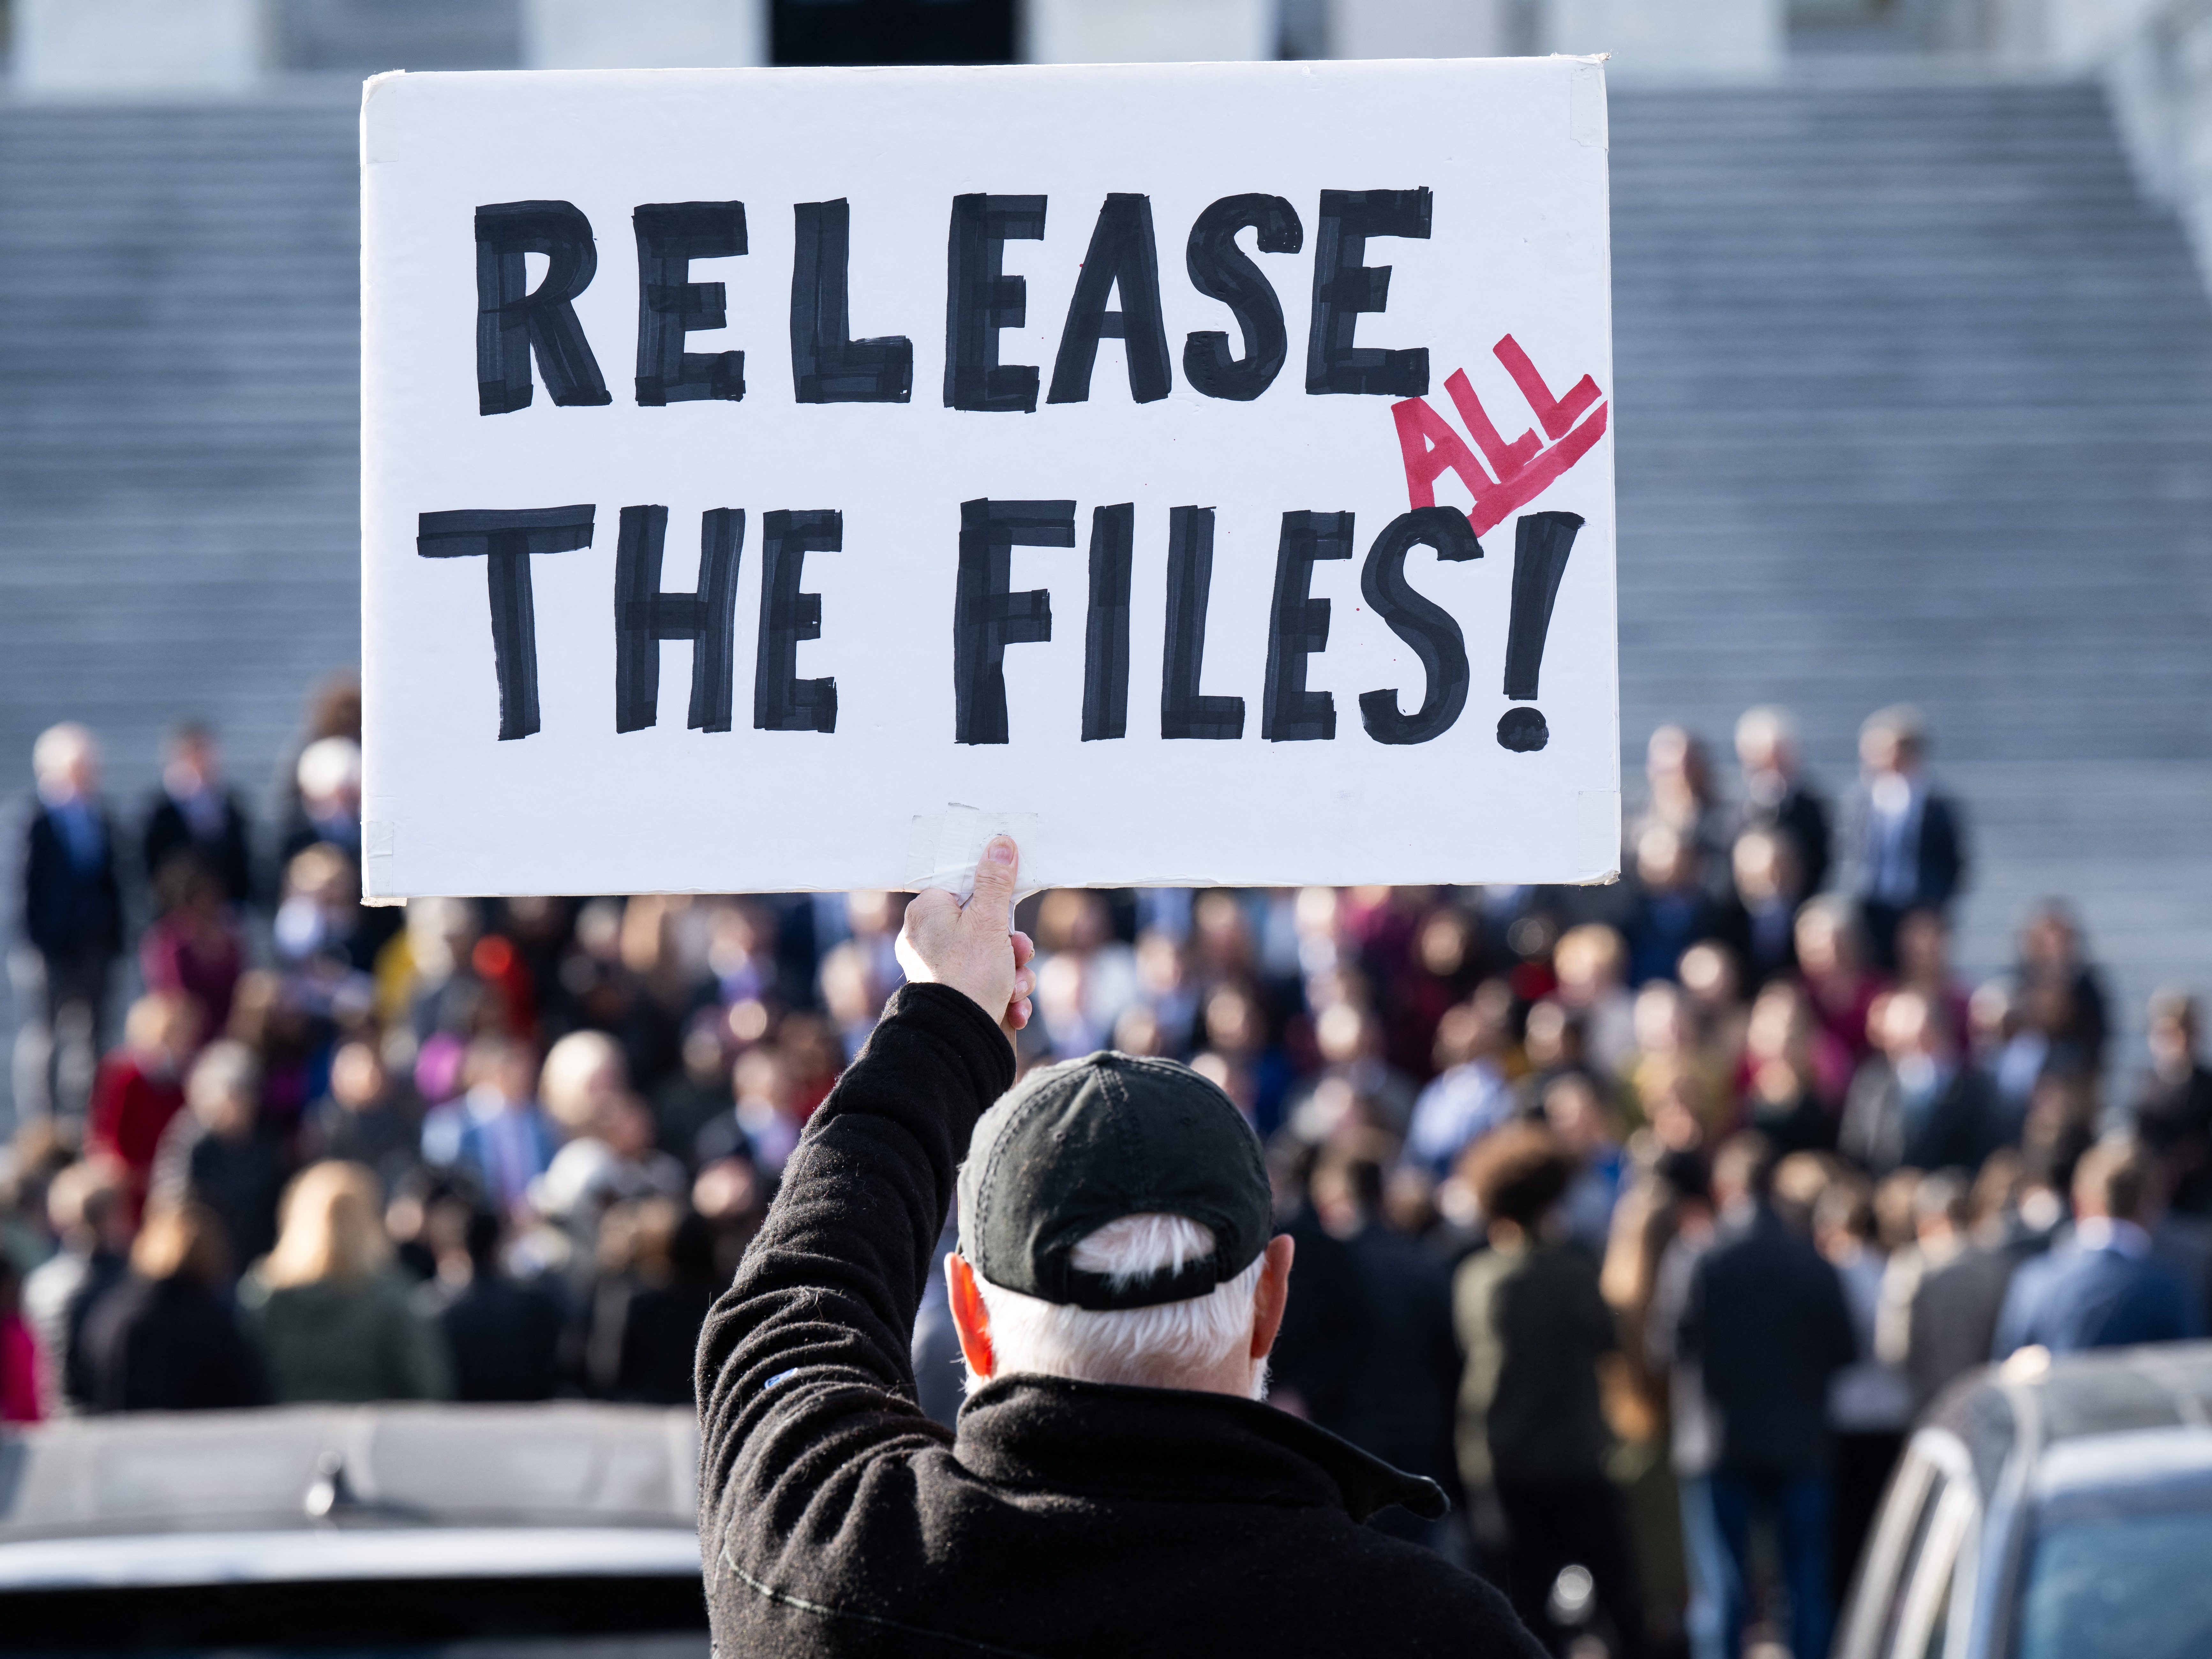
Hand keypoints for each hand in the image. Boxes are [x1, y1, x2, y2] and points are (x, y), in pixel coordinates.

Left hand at [896, 835, 1035, 1045]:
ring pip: (993, 957)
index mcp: (925, 914)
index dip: (992, 900)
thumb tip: (1000, 843)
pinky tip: (1012, 1008)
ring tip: (1015, 988)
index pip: (961, 888)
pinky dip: (1007, 995)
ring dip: (1015, 973)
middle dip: (1011, 944)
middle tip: (1017, 952)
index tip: (1006, 911)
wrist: (962, 1040)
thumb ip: (996, 881)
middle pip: (983, 925)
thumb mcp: (990, 920)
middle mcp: (927, 940)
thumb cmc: (970, 975)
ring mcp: (941, 971)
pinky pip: (988, 984)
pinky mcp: (957, 996)